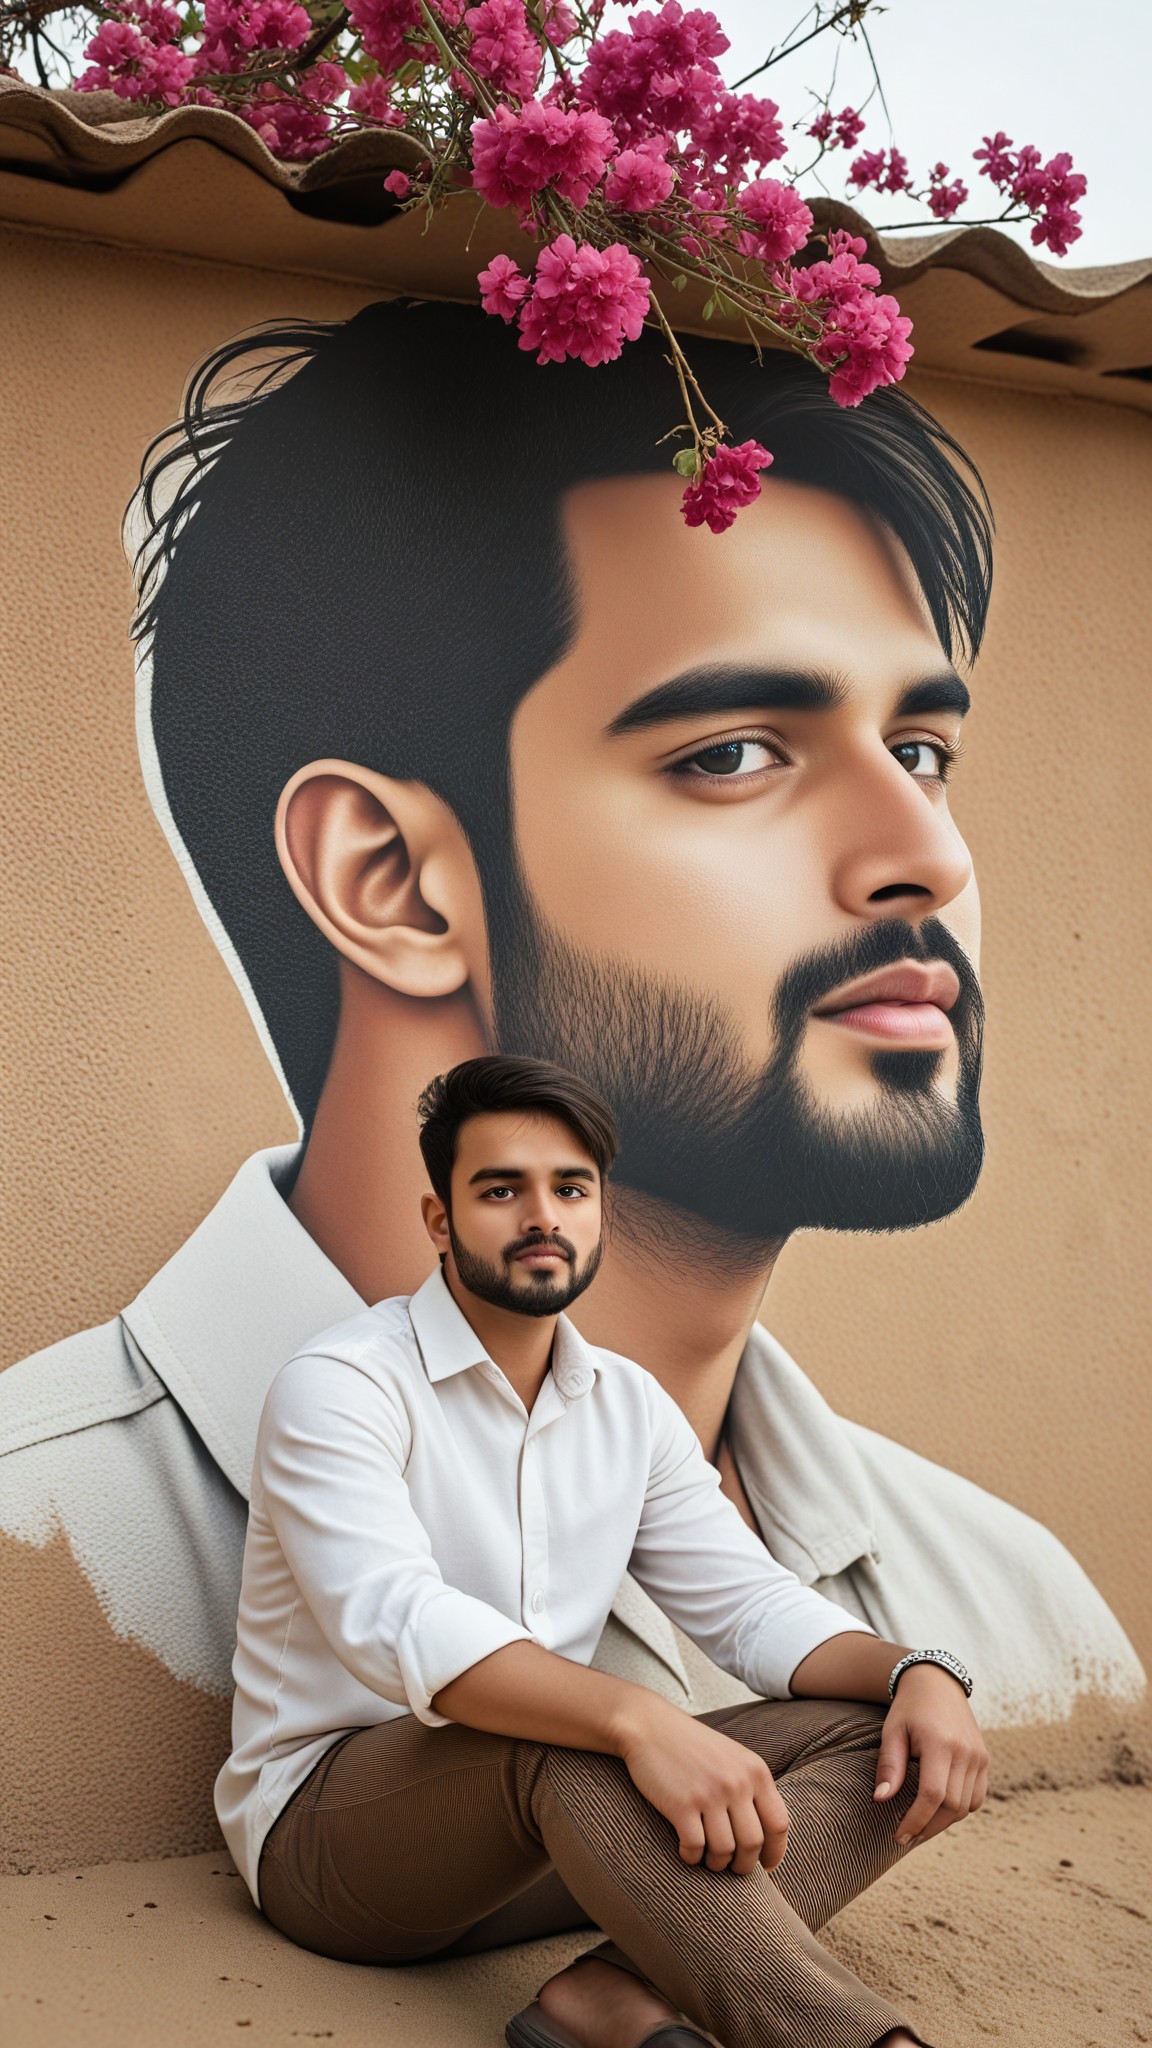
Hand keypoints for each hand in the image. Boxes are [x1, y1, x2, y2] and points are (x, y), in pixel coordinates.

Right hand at [616, 1698, 789, 1874]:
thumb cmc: (691, 1746)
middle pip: (753, 1844)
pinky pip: (695, 1848)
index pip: (778, 1824)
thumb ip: (751, 1789)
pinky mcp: (682, 1804)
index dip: (774, 1852)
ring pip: (725, 1852)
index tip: (766, 1867)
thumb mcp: (732, 1758)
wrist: (649, 1725)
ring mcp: (709, 1794)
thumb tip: (765, 1836)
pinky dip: (691, 1857)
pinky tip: (687, 1851)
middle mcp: (737, 1782)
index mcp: (755, 1771)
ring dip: (717, 1864)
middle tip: (733, 1868)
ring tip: (709, 1859)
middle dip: (744, 1865)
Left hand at [874, 1663, 988, 1847]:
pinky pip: (976, 1797)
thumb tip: (881, 1799)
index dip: (916, 1821)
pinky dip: (959, 1810)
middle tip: (907, 1837)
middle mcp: (966, 1752)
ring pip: (966, 1806)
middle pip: (951, 1807)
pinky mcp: (984, 1760)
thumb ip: (889, 1765)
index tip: (899, 1835)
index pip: (932, 1796)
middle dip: (928, 1828)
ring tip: (920, 1827)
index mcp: (941, 1744)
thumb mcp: (892, 1731)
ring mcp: (979, 1757)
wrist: (937, 1683)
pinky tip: (939, 1811)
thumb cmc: (909, 1708)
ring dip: (944, 1823)